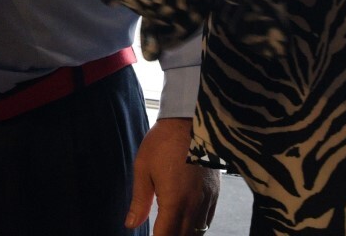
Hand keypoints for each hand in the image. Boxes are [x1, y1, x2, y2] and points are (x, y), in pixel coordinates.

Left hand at [129, 117, 218, 235]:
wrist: (190, 120)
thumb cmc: (163, 141)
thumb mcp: (143, 168)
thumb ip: (139, 201)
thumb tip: (131, 224)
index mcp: (175, 200)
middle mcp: (194, 204)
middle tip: (159, 233)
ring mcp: (207, 199)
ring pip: (198, 232)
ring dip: (184, 235)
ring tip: (170, 230)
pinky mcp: (215, 192)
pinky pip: (207, 220)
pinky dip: (196, 227)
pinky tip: (186, 224)